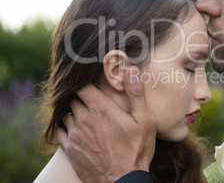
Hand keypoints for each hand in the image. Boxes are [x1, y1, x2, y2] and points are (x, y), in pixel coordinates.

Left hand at [56, 66, 155, 182]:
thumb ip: (136, 93)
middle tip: (91, 98)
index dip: (85, 81)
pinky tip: (79, 130)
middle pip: (73, 98)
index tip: (91, 82)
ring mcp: (75, 135)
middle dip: (81, 96)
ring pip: (67, 114)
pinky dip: (68, 127)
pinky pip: (62, 131)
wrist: (123, 180)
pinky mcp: (70, 149)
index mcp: (101, 108)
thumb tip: (130, 69)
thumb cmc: (137, 149)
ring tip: (86, 114)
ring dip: (74, 111)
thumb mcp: (144, 119)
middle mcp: (84, 119)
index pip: (82, 86)